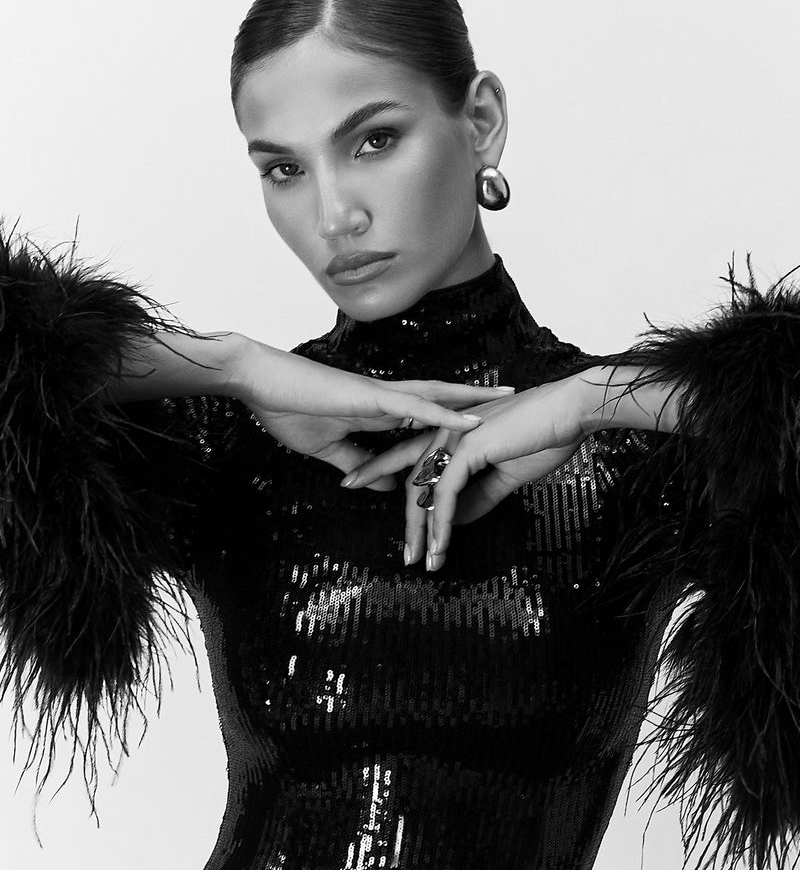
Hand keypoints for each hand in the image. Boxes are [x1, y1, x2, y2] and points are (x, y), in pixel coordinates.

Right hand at [229, 337, 514, 489]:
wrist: (258, 384)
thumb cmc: (285, 411)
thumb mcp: (330, 449)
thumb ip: (360, 465)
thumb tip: (386, 486)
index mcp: (376, 409)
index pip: (424, 412)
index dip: (453, 413)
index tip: (483, 417)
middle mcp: (385, 397)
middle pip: (441, 395)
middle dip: (476, 396)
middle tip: (512, 395)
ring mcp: (380, 395)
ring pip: (438, 395)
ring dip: (473, 397)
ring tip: (506, 397)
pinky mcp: (371, 398)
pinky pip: (417, 407)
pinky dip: (445, 414)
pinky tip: (471, 418)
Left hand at [341, 376, 588, 556]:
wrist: (570, 413)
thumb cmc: (544, 436)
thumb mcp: (505, 476)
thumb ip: (480, 496)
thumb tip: (457, 520)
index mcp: (454, 435)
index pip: (416, 466)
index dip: (399, 488)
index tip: (397, 520)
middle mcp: (447, 433)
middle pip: (414, 483)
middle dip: (410, 523)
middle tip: (409, 555)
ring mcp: (455, 437)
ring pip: (424, 490)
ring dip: (423, 530)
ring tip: (424, 560)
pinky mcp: (468, 446)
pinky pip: (446, 491)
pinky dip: (442, 521)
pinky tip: (441, 545)